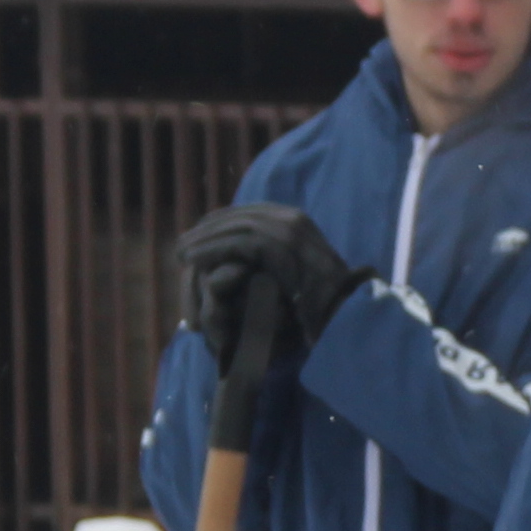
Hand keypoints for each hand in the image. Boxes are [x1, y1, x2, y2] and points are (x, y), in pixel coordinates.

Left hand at [173, 203, 360, 367]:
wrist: (348, 317)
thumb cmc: (324, 305)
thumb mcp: (296, 274)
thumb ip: (274, 260)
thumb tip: (245, 257)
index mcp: (296, 221)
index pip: (248, 213)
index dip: (218, 225)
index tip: (197, 241)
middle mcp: (293, 218)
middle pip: (238, 216)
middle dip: (207, 231)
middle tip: (182, 247)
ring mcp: (290, 229)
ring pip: (235, 226)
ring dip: (203, 240)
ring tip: (182, 254)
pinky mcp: (284, 245)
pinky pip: (238, 242)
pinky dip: (212, 249)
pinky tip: (193, 260)